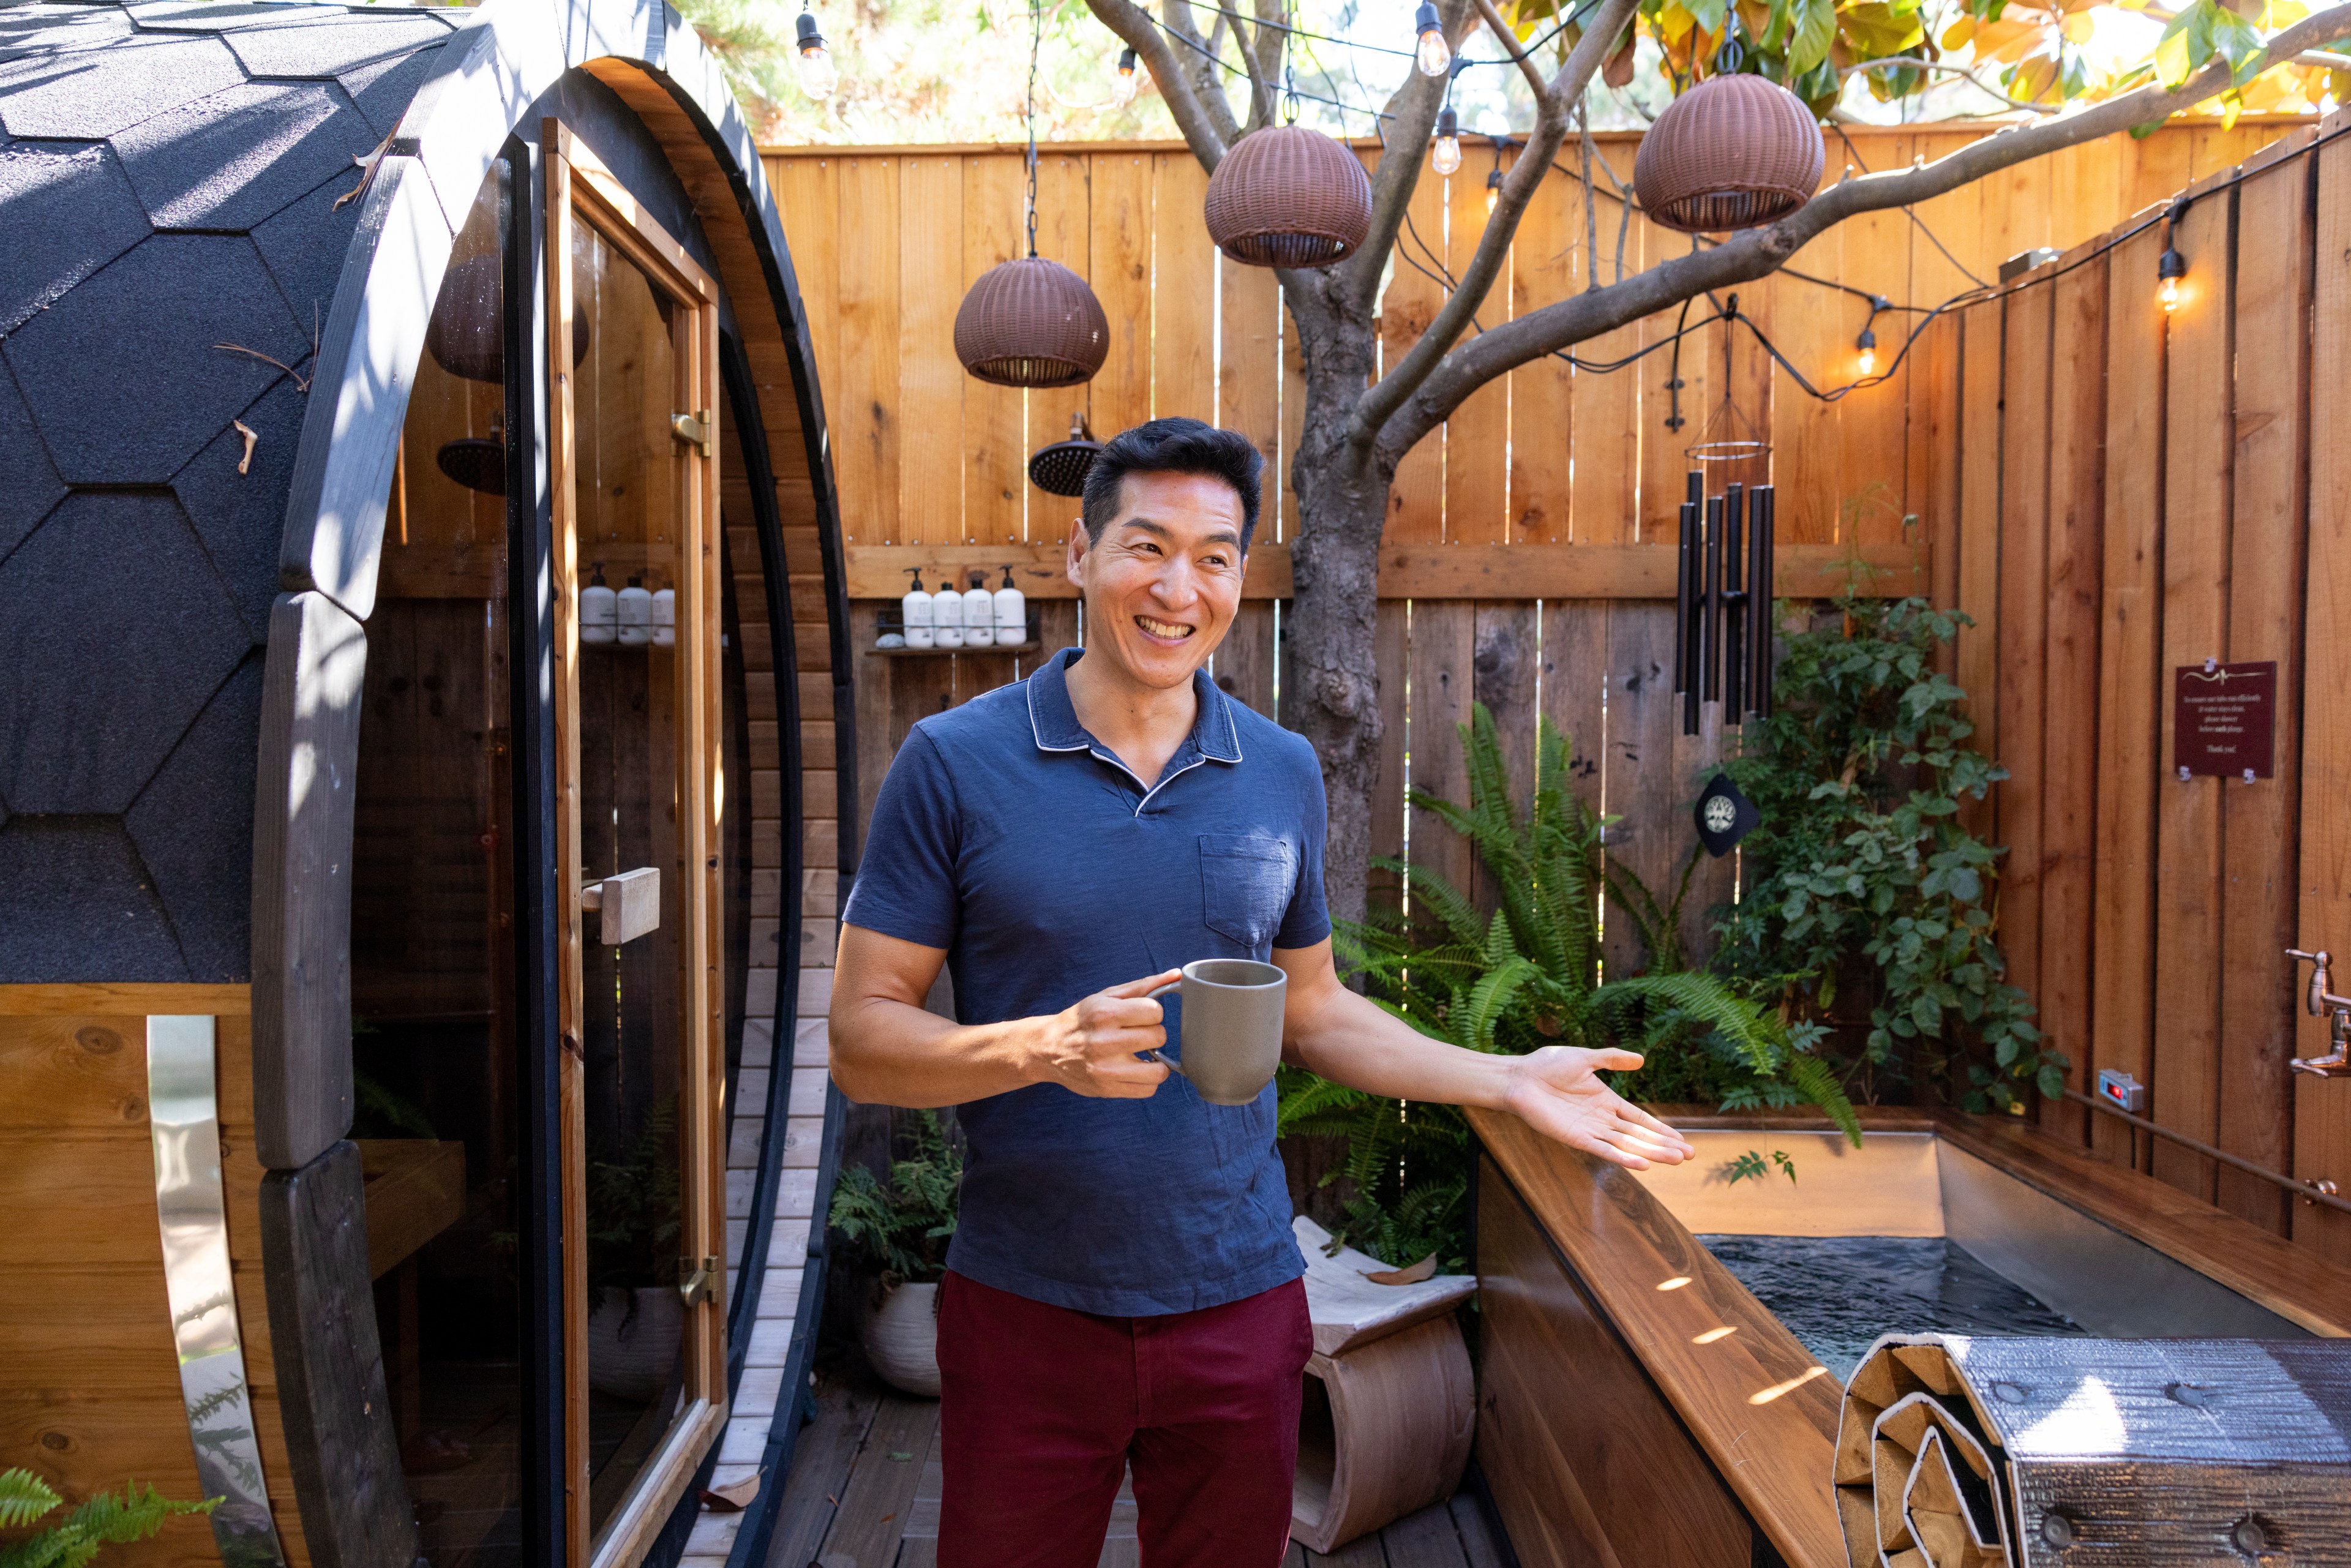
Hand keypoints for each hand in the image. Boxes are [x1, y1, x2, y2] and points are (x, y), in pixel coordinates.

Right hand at [1027, 970, 1181, 1098]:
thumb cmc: (1083, 1020)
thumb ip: (1143, 986)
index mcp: (1104, 1013)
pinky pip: (1148, 1090)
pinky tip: (1135, 1070)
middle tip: (1139, 1035)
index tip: (1141, 1016)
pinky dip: (1147, 1080)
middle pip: (1159, 1037)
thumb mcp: (1107, 997)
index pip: (1155, 1011)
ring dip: (1156, 1062)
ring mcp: (1105, 1070)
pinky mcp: (1107, 1090)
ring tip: (1142, 1055)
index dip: (1152, 1013)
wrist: (1048, 1049)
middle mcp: (1103, 1042)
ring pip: (1159, 1070)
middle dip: (1153, 1034)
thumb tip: (1177, 975)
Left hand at [1500, 1047, 1694, 1169]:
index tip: (1683, 1140)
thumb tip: (1641, 1059)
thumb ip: (1612, 1059)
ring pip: (1627, 1145)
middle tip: (1689, 1155)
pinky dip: (1623, 1157)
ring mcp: (1590, 1130)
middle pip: (1639, 1135)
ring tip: (1675, 1160)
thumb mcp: (1586, 1058)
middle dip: (1664, 1145)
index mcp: (1606, 1101)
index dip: (1661, 1129)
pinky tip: (1644, 1164)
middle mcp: (1601, 1119)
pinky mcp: (1576, 1138)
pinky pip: (1604, 1150)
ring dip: (1651, 1153)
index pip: (1640, 1119)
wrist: (1520, 1077)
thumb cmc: (1547, 1065)